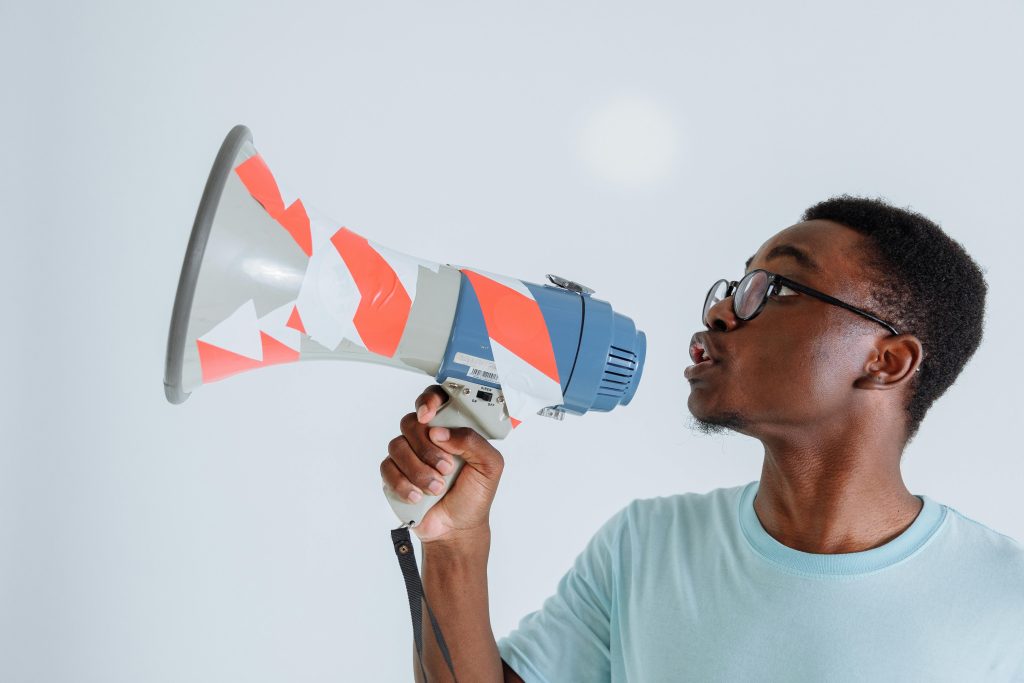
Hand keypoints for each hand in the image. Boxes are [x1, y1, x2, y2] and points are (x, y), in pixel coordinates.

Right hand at [380, 384, 504, 543]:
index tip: (428, 414)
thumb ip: (472, 442)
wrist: (458, 528)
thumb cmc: (474, 494)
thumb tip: (441, 432)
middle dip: (426, 448)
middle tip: (446, 468)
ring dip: (418, 470)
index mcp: (451, 429)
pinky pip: (387, 468)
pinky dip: (403, 484)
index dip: (428, 400)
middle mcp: (426, 438)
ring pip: (397, 445)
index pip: (435, 400)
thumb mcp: (490, 466)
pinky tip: (419, 496)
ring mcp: (408, 455)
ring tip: (437, 488)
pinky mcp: (394, 474)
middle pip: (410, 422)